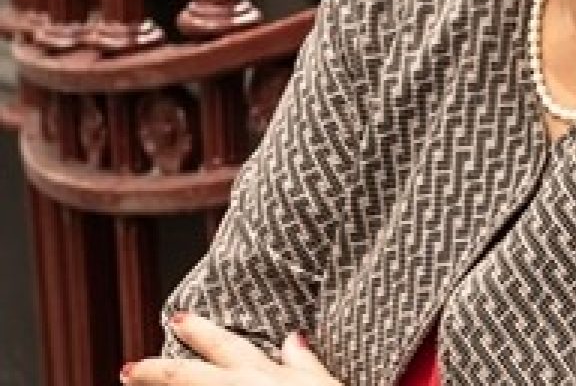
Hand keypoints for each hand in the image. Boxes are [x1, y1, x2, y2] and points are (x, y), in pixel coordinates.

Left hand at [121, 312, 342, 384]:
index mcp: (260, 376)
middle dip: (154, 370)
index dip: (198, 330)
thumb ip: (305, 362)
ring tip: (136, 384)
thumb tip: (293, 337)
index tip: (176, 318)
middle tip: (129, 368)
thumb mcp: (325, 384)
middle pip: (184, 376)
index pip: (223, 345)